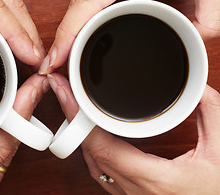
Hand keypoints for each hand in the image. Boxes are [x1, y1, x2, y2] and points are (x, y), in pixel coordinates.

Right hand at [0, 74, 48, 193]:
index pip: (0, 146)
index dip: (21, 114)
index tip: (32, 89)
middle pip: (10, 149)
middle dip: (23, 115)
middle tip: (30, 86)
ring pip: (5, 159)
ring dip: (14, 128)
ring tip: (20, 99)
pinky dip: (1, 142)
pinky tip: (0, 126)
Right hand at [39, 0, 219, 73]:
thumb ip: (208, 14)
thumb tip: (192, 40)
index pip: (91, 0)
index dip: (70, 30)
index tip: (58, 54)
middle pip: (79, 0)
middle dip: (63, 33)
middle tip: (56, 61)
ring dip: (70, 22)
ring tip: (65, 49)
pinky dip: (81, 11)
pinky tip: (82, 27)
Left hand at [48, 72, 219, 193]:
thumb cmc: (217, 190)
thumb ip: (209, 112)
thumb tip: (194, 87)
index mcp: (153, 179)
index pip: (101, 146)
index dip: (78, 119)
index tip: (67, 95)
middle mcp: (134, 190)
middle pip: (89, 151)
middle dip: (73, 119)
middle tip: (66, 92)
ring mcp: (129, 194)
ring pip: (91, 163)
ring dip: (80, 134)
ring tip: (75, 106)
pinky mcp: (130, 193)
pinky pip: (101, 170)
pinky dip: (91, 148)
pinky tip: (92, 132)